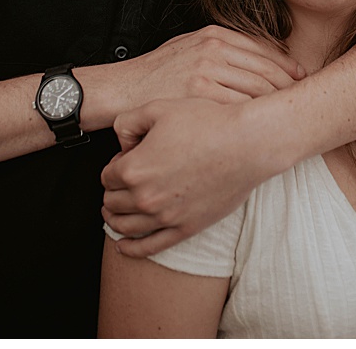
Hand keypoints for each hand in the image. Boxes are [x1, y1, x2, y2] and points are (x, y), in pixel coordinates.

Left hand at [101, 98, 270, 256]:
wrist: (248, 143)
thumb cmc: (210, 123)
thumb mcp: (161, 108)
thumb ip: (127, 122)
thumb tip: (120, 142)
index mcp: (134, 168)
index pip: (106, 176)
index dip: (114, 165)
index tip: (126, 160)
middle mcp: (145, 196)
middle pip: (112, 202)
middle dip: (114, 191)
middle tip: (126, 181)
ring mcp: (166, 216)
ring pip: (124, 225)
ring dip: (115, 218)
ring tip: (117, 211)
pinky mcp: (186, 227)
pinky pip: (149, 247)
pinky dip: (131, 248)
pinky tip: (124, 245)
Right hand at [120, 25, 304, 107]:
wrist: (120, 90)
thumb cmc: (155, 73)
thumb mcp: (189, 47)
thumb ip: (222, 48)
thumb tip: (261, 55)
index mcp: (215, 35)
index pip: (265, 49)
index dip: (287, 66)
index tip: (301, 79)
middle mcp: (213, 48)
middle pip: (267, 69)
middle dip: (289, 87)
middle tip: (302, 101)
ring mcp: (206, 70)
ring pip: (257, 88)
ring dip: (277, 103)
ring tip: (288, 117)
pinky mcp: (198, 93)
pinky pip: (238, 105)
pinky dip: (255, 116)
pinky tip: (263, 126)